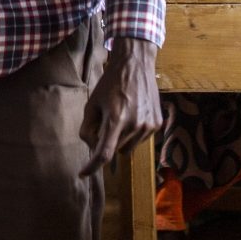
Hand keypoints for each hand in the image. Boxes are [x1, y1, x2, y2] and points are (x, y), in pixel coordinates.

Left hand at [79, 37, 161, 176]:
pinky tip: (133, 114)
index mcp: (116, 119)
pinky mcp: (157, 124)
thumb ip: (88, 127)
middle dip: (107, 142)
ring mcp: (148, 126)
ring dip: (121, 139)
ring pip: (128, 148)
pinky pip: (140, 140)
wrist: (136, 65)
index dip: (92, 166)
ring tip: (121, 116)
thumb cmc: (110, 83)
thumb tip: (91, 146)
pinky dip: (133, 133)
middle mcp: (135, 125)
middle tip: (105, 123)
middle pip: (116, 150)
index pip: (104, 153)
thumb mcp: (93, 103)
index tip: (83, 174)